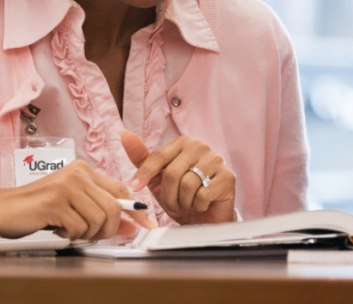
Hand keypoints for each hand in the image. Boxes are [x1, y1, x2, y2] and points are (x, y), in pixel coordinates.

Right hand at [0, 160, 150, 239]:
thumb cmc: (35, 209)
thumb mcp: (72, 208)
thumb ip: (100, 214)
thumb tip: (131, 226)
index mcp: (84, 171)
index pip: (121, 189)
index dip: (135, 210)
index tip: (145, 225)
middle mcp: (78, 174)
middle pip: (114, 207)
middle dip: (107, 229)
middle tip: (90, 236)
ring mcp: (66, 186)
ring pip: (99, 218)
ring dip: (87, 234)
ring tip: (69, 230)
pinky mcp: (55, 201)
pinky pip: (80, 227)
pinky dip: (72, 235)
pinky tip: (58, 230)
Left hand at [121, 131, 235, 224]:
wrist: (205, 219)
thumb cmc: (182, 196)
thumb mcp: (157, 179)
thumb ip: (142, 157)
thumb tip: (125, 134)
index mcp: (184, 143)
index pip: (159, 156)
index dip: (144, 174)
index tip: (134, 187)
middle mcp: (201, 146)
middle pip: (172, 173)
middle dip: (168, 195)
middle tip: (173, 203)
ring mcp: (217, 160)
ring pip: (187, 184)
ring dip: (183, 202)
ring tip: (188, 203)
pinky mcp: (228, 177)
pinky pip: (202, 195)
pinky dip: (198, 205)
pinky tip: (203, 204)